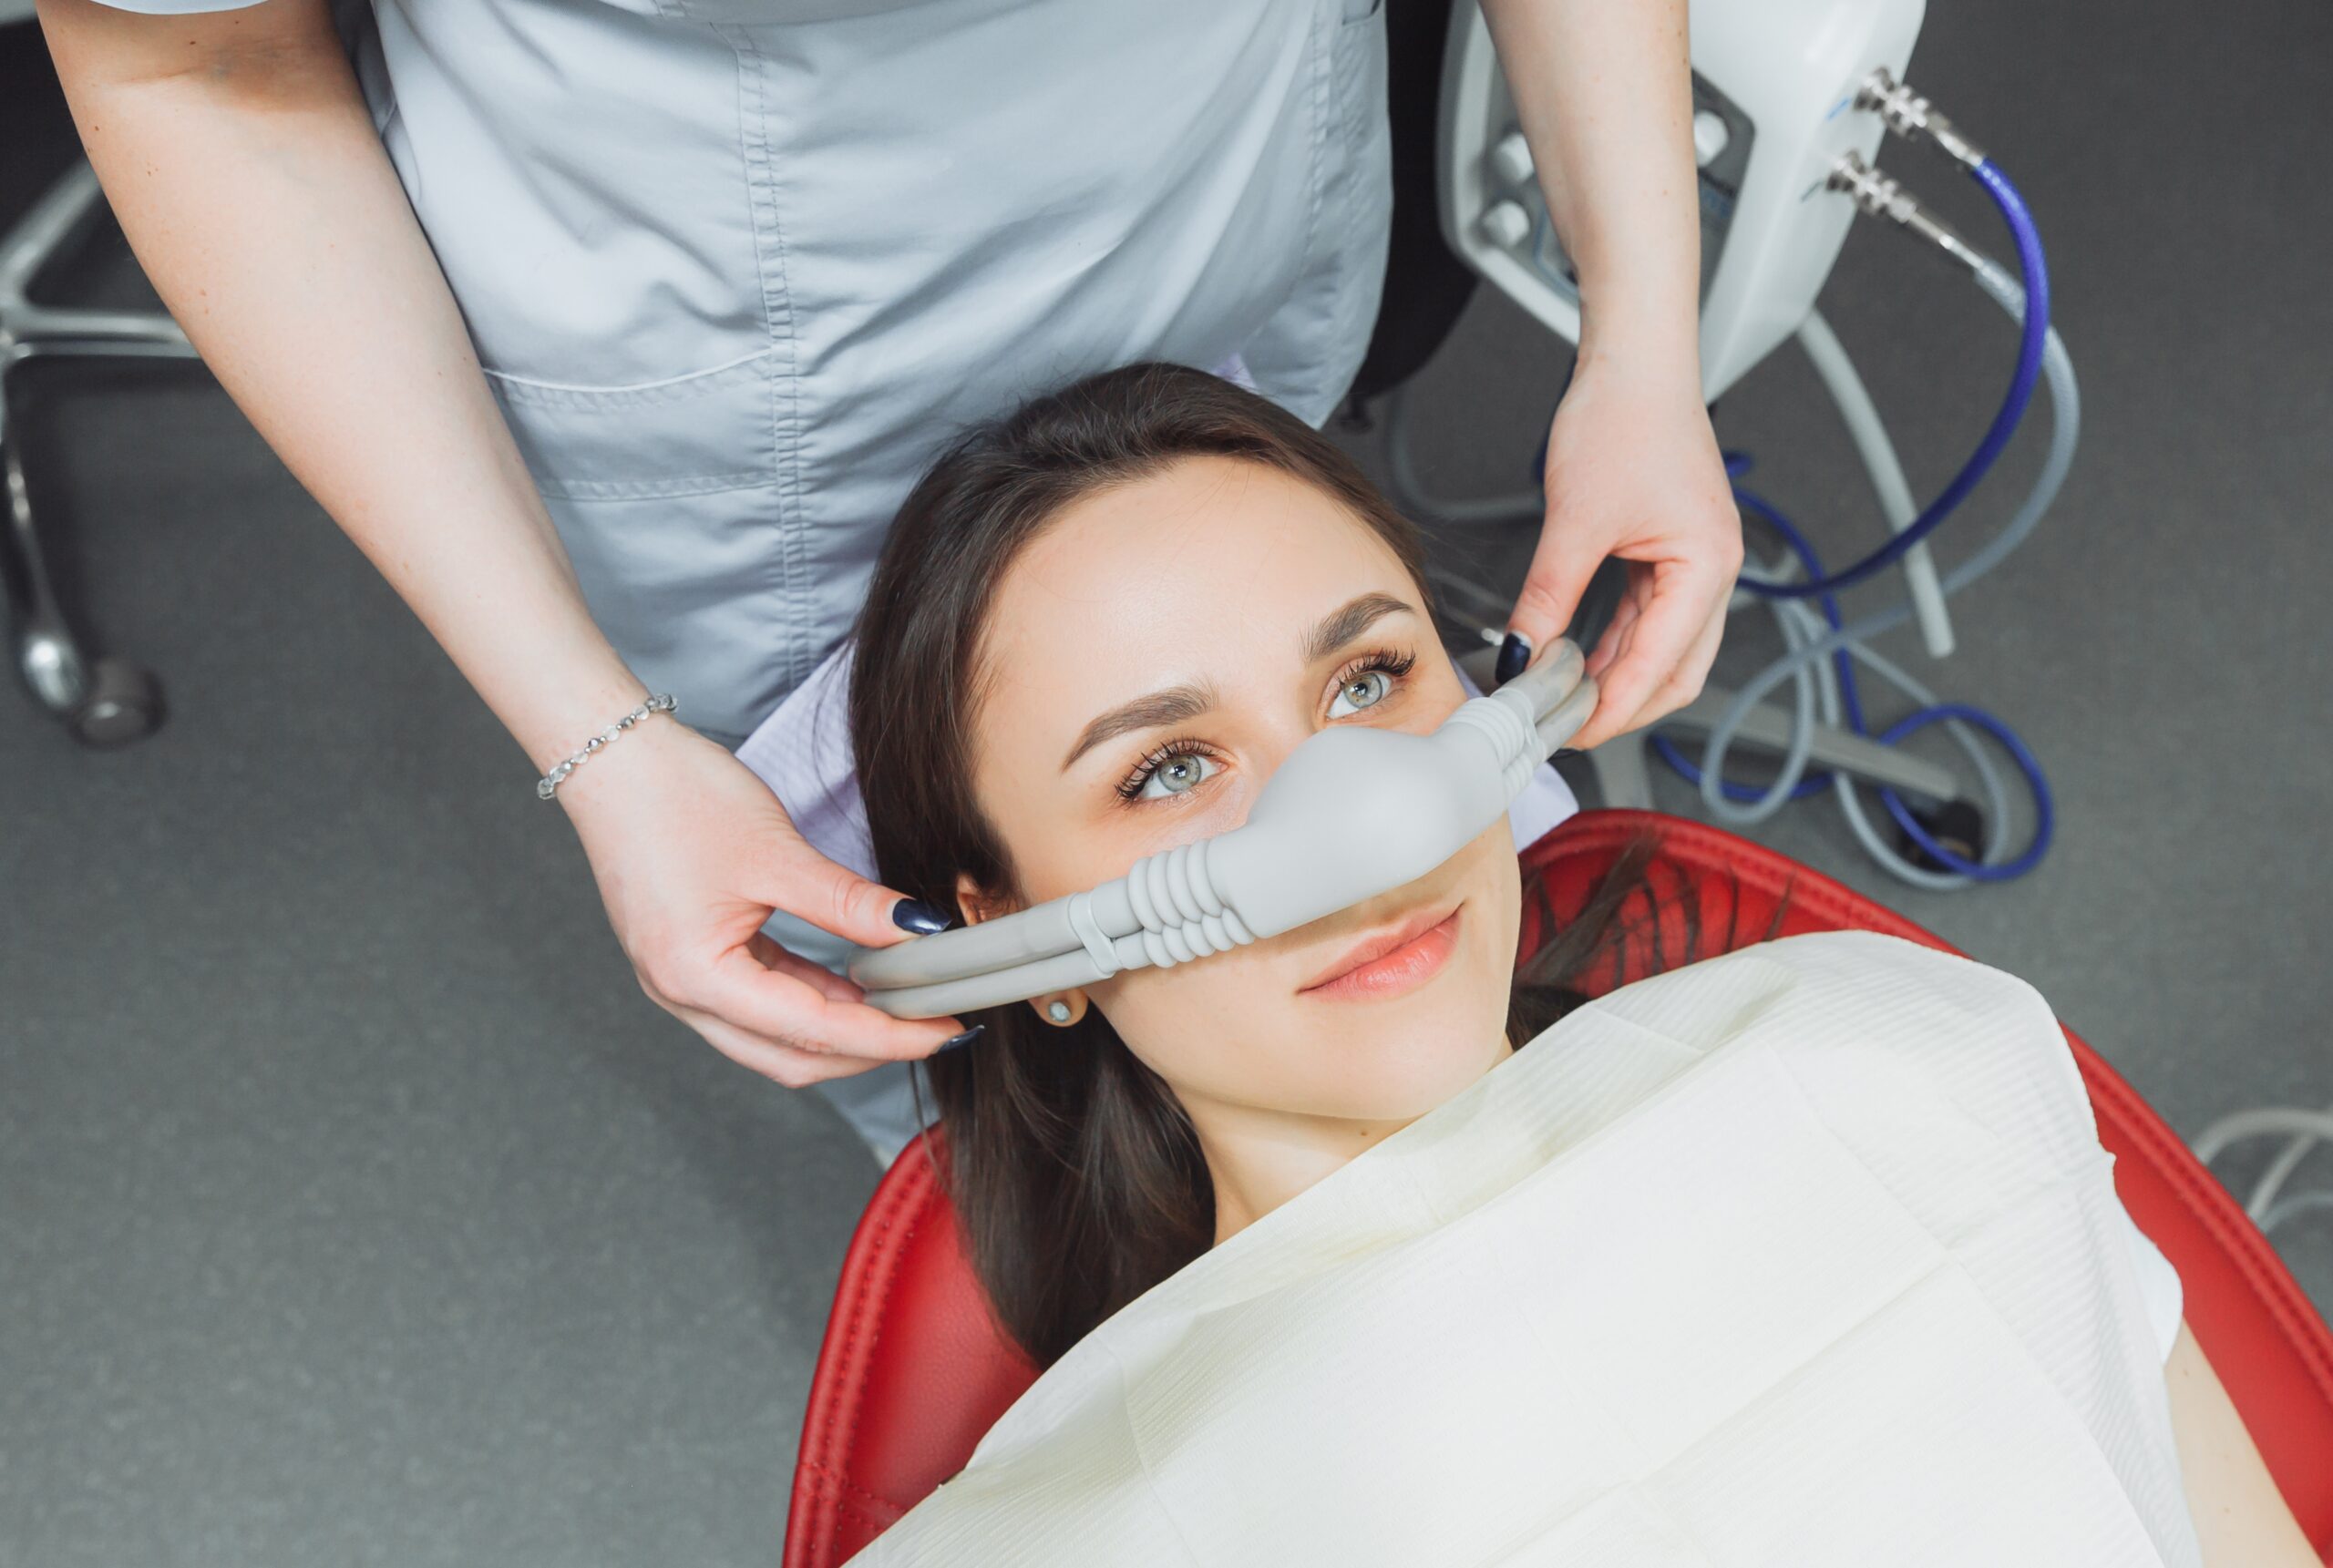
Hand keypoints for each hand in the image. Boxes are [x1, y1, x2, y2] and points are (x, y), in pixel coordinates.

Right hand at [555, 717, 965, 1085]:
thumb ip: (850, 903)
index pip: (813, 1032)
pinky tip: (857, 984)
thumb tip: (919, 932)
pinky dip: (811, 1000)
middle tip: (934, 1028)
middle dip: (867, 1051)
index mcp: (696, 977)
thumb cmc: (675, 796)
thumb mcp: (777, 853)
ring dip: (841, 1031)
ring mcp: (681, 982)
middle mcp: (682, 994)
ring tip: (904, 1006)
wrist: (611, 757)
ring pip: (776, 1038)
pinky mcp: (691, 960)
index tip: (944, 1029)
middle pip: (791, 1058)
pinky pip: (760, 1002)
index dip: (887, 1037)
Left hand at [1499, 350, 1741, 750]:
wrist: (1635, 360)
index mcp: (1707, 569)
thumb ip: (1548, 597)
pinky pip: (1647, 617)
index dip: (1612, 709)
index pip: (1661, 667)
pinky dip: (1614, 644)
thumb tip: (1521, 655)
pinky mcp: (1672, 551)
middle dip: (1623, 707)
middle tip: (1564, 727)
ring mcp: (1695, 563)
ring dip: (1616, 677)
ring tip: (1561, 700)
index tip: (1566, 732)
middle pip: (1676, 672)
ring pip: (1662, 649)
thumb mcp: (1575, 521)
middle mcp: (1714, 572)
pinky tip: (1576, 659)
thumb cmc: (1624, 419)